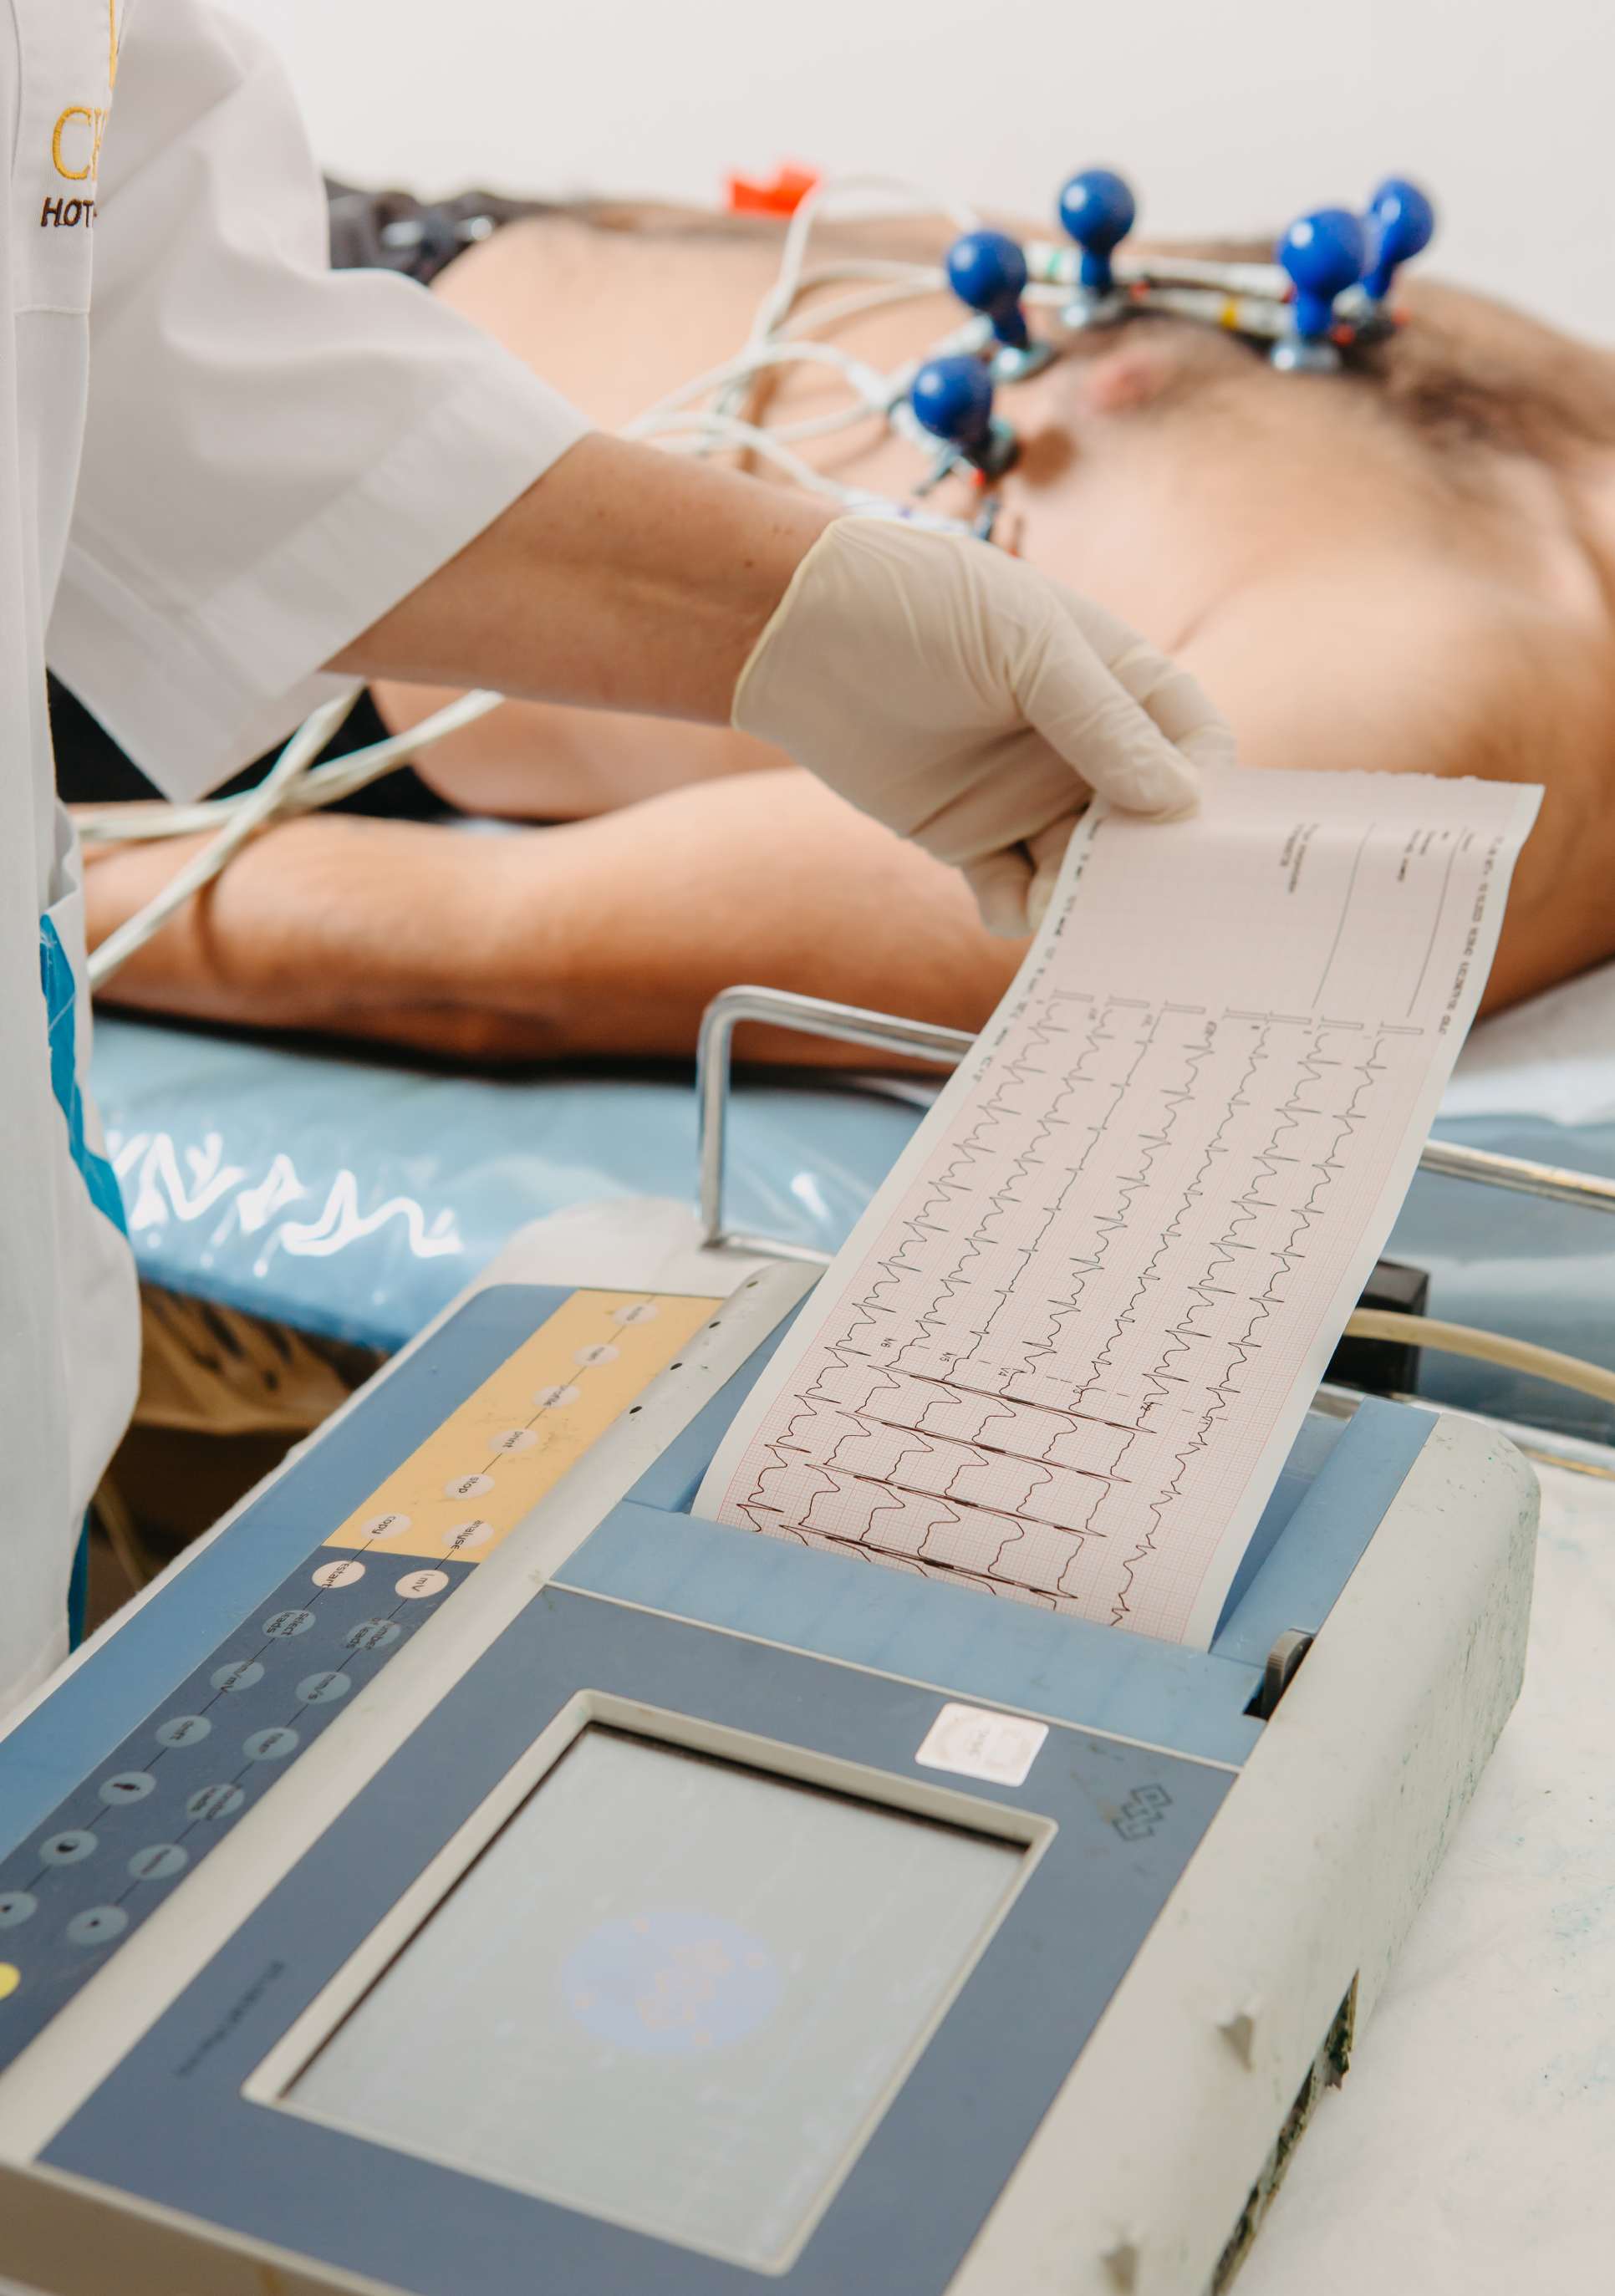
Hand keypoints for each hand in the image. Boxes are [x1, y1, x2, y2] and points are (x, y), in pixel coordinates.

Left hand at [730, 515, 1234, 932]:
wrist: (796, 625)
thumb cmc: (921, 601)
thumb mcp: (1029, 645)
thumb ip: (1103, 722)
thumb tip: (1177, 801)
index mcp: (1113, 681)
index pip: (1189, 746)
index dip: (1200, 789)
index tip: (1193, 831)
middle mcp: (1077, 744)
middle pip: (1140, 823)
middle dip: (1145, 862)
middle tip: (1141, 896)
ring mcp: (1023, 793)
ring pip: (1079, 867)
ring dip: (1082, 897)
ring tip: (1071, 910)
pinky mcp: (966, 835)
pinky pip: (1012, 891)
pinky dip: (1021, 912)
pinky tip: (1012, 907)